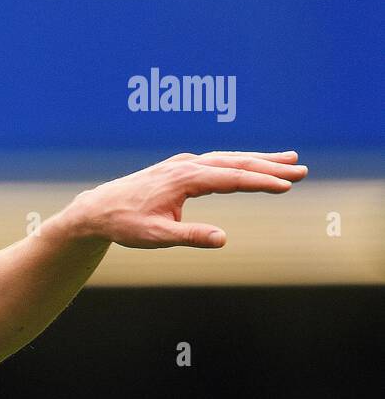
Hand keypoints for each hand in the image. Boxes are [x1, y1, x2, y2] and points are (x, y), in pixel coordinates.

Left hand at [63, 150, 307, 248]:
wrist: (97, 209)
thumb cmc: (125, 224)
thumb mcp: (155, 236)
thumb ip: (189, 236)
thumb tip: (223, 239)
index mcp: (184, 179)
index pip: (231, 178)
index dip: (261, 182)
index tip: (288, 186)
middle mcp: (186, 166)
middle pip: (235, 163)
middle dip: (269, 166)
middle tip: (301, 169)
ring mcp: (182, 165)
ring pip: (227, 159)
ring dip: (258, 160)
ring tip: (288, 160)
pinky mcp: (178, 169)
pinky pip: (216, 161)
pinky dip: (238, 161)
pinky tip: (250, 164)